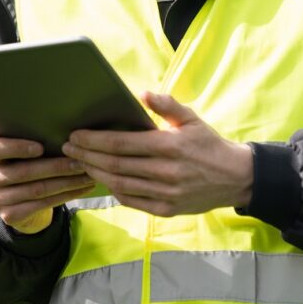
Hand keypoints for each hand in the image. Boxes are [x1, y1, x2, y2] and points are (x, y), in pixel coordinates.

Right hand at [0, 132, 95, 233]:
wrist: (14, 198)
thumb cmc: (20, 160)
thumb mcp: (15, 144)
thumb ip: (18, 130)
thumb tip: (38, 109)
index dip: (16, 148)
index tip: (41, 147)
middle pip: (22, 172)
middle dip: (55, 166)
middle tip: (79, 160)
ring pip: (36, 190)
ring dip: (66, 182)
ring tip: (87, 174)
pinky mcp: (9, 216)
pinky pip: (42, 205)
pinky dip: (66, 196)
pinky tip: (82, 188)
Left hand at [62, 91, 252, 216]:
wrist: (235, 178)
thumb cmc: (208, 144)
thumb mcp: (191, 118)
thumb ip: (166, 105)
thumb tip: (141, 93)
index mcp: (169, 146)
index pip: (121, 143)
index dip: (93, 140)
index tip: (75, 136)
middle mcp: (166, 172)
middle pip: (115, 165)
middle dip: (86, 156)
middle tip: (67, 149)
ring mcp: (166, 194)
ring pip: (119, 184)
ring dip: (95, 174)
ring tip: (79, 164)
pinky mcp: (167, 210)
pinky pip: (132, 201)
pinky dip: (114, 191)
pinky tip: (102, 180)